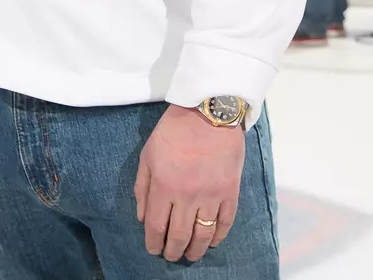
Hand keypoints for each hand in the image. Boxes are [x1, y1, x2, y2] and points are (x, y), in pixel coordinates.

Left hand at [134, 105, 244, 262]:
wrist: (208, 115)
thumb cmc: (173, 132)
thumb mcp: (147, 155)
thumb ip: (142, 188)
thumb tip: (142, 217)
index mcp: (164, 187)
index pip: (157, 226)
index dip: (154, 243)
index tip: (153, 250)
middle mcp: (188, 196)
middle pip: (180, 235)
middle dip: (174, 251)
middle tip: (172, 257)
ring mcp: (211, 196)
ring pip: (203, 234)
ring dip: (196, 250)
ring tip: (191, 256)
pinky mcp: (230, 193)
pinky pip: (225, 223)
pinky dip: (219, 236)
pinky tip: (212, 242)